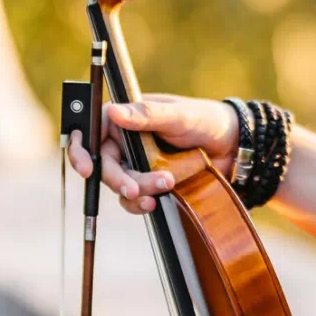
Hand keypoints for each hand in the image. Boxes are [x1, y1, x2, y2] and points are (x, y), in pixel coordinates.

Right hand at [65, 93, 241, 213]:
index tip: (86, 169)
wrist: (233, 147)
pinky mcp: (149, 183)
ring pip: (120, 184)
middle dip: (118, 179)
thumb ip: (147, 115)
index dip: (81, 150)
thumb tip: (114, 112)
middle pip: (104, 164)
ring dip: (136, 191)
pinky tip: (156, 202)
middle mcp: (125, 141)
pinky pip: (134, 198)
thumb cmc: (205, 119)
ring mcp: (136, 164)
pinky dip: (141, 203)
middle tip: (134, 188)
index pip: (91, 131)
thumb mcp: (178, 115)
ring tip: (163, 187)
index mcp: (126, 118)